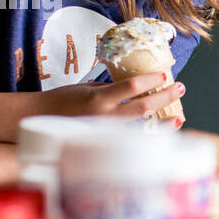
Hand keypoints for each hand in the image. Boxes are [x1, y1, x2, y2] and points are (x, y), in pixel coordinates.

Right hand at [32, 72, 184, 125]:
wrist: (39, 120)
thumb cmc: (62, 100)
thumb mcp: (86, 87)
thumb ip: (110, 89)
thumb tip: (135, 86)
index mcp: (98, 98)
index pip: (131, 87)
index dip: (151, 80)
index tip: (165, 75)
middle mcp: (104, 116)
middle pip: (143, 107)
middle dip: (164, 97)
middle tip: (180, 88)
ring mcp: (106, 132)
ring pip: (141, 128)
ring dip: (163, 123)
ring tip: (179, 117)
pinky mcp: (105, 143)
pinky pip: (132, 139)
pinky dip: (148, 136)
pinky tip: (161, 134)